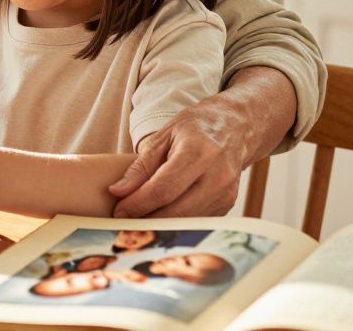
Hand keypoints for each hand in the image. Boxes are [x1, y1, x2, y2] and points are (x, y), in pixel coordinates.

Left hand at [108, 96, 246, 217]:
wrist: (235, 127)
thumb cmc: (195, 128)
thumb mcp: (163, 137)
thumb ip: (140, 166)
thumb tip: (117, 192)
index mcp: (198, 152)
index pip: (163, 189)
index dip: (138, 204)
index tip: (119, 211)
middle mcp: (217, 175)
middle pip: (176, 211)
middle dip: (146, 219)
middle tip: (125, 220)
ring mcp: (226, 193)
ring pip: (186, 221)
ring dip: (160, 224)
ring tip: (140, 217)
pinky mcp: (228, 204)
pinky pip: (197, 221)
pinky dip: (177, 221)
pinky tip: (162, 213)